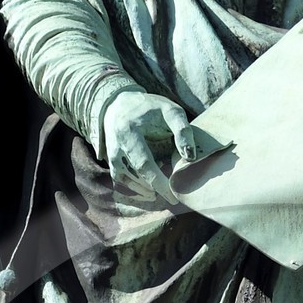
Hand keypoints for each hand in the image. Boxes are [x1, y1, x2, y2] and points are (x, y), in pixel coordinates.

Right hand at [101, 89, 216, 203]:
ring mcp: (112, 158)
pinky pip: (123, 183)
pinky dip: (136, 190)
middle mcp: (116, 148)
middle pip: (135, 176)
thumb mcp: (168, 109)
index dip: (158, 183)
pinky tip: (150, 192)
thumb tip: (190, 157)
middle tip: (173, 197)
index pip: (143, 164)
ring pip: (128, 182)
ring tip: (162, 191)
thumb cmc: (148, 108)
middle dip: (154, 189)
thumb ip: (182, 130)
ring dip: (145, 190)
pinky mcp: (112, 165)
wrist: (118, 105)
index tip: (173, 197)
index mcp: (129, 133)